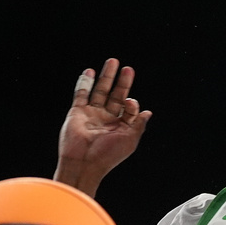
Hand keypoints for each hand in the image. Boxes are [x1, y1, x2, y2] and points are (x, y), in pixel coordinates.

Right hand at [55, 58, 152, 195]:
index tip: (130, 103)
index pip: (128, 108)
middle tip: (128, 69)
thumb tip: (148, 112)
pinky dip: (84, 83)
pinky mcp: (77, 112)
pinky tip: (90, 72)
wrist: (84, 163)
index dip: (132, 103)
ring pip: (100, 91)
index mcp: (120, 126)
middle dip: (122, 82)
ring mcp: (91, 114)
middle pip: (115, 96)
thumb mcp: (130, 139)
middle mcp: (106, 119)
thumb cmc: (108, 154)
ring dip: (106, 77)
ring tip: (113, 62)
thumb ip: (139, 124)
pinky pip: (81, 94)